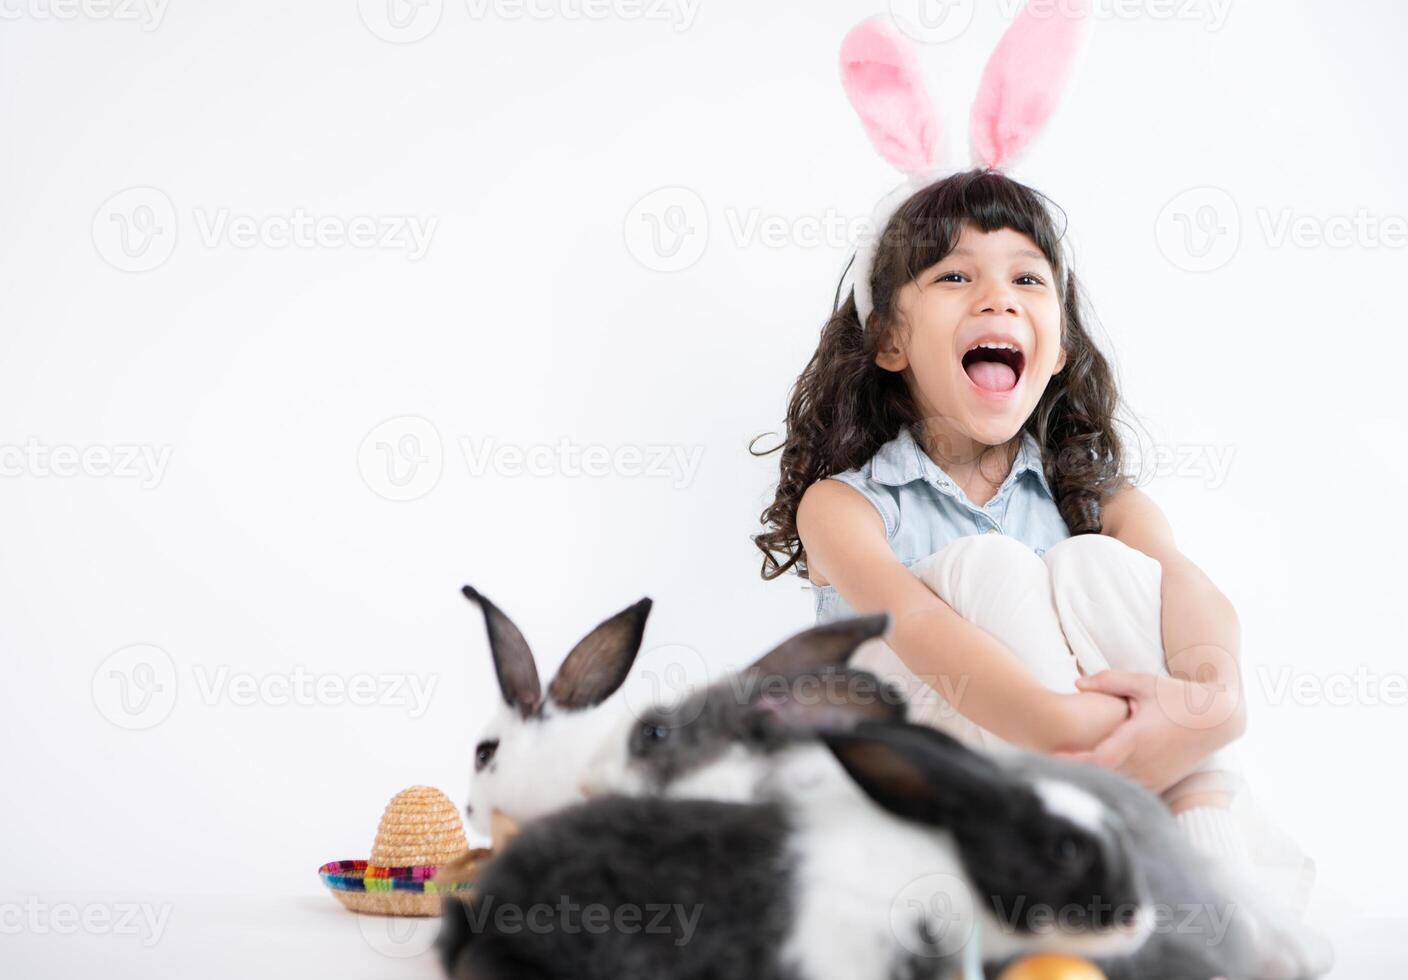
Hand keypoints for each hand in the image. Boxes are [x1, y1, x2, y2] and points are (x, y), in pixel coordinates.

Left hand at [1053, 670, 1243, 794]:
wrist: (1217, 718)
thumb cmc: (1178, 697)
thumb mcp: (1144, 683)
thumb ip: (1109, 681)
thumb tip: (1076, 683)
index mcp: (1136, 739)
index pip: (1098, 759)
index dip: (1074, 763)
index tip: (1050, 758)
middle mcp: (1144, 763)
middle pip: (1102, 778)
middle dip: (1076, 774)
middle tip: (1044, 768)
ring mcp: (1154, 777)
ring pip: (1116, 788)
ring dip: (1093, 784)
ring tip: (1062, 777)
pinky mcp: (1161, 784)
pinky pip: (1131, 792)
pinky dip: (1113, 789)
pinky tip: (1093, 782)